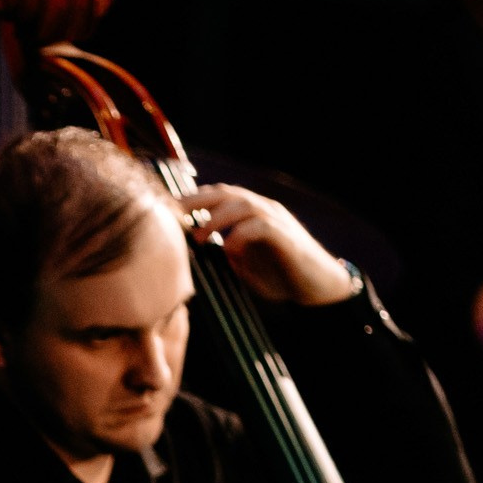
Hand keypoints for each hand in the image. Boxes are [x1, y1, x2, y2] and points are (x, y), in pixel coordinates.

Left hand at [184, 184, 359, 306]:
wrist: (318, 288)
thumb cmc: (279, 276)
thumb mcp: (242, 266)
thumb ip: (222, 254)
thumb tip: (193, 254)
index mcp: (250, 215)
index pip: (217, 197)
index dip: (191, 200)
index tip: (164, 211)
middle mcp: (263, 211)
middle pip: (226, 193)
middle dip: (196, 200)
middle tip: (172, 213)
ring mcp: (277, 221)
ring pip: (244, 204)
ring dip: (218, 218)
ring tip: (199, 236)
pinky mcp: (288, 238)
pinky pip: (262, 226)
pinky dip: (242, 234)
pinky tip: (228, 248)